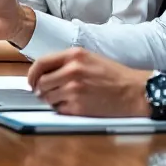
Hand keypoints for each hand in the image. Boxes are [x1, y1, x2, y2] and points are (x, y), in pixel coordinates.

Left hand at [26, 48, 149, 116]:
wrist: (134, 91)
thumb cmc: (113, 75)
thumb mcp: (89, 58)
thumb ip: (66, 62)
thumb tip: (43, 73)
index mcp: (73, 55)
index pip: (40, 63)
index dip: (32, 75)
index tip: (32, 82)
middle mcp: (72, 71)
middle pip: (41, 83)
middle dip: (43, 90)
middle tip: (51, 93)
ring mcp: (74, 90)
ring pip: (48, 98)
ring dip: (53, 101)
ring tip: (67, 98)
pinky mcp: (78, 107)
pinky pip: (59, 110)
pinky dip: (63, 109)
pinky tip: (76, 105)